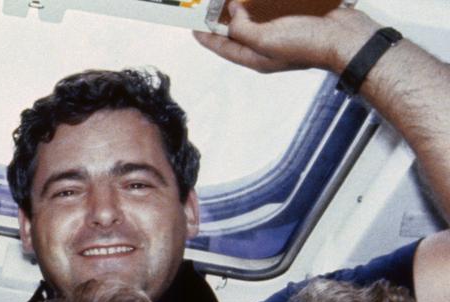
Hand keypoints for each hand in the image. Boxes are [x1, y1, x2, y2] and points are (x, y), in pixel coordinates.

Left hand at [193, 2, 376, 75]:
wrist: (347, 37)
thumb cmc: (308, 44)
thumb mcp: (264, 41)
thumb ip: (242, 30)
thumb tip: (232, 14)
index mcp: (256, 57)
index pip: (223, 47)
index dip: (206, 37)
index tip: (192, 27)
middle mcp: (267, 45)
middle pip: (238, 31)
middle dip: (224, 18)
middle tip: (210, 5)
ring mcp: (283, 31)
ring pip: (257, 17)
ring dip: (244, 7)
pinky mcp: (297, 18)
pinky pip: (276, 8)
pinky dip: (266, 1)